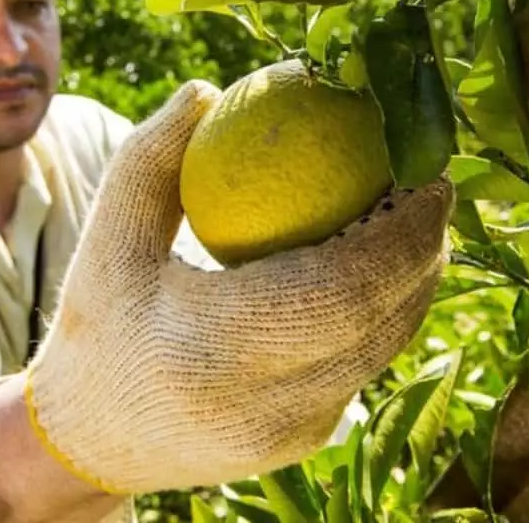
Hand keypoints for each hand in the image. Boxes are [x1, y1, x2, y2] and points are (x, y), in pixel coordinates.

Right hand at [24, 79, 455, 495]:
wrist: (96, 440)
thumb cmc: (101, 326)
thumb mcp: (108, 240)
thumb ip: (150, 160)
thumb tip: (207, 89)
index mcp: (214, 353)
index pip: (339, 293)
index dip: (399, 234)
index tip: (423, 175)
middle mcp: (267, 407)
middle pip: (382, 322)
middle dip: (424, 248)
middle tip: (432, 182)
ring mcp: (296, 432)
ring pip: (385, 345)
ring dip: (414, 277)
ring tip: (418, 213)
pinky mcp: (310, 440)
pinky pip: (365, 362)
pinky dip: (384, 307)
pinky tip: (384, 259)